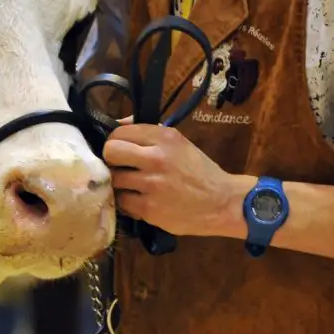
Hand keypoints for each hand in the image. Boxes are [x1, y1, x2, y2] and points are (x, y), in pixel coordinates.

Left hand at [103, 124, 253, 237]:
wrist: (223, 202)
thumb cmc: (198, 171)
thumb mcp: (178, 143)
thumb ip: (148, 134)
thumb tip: (117, 124)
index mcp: (164, 138)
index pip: (119, 132)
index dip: (115, 141)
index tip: (121, 150)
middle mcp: (156, 158)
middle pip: (110, 152)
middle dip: (111, 160)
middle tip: (120, 167)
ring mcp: (152, 185)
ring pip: (114, 179)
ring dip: (119, 183)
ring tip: (132, 185)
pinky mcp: (149, 209)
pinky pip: (122, 202)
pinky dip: (127, 202)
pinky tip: (138, 200)